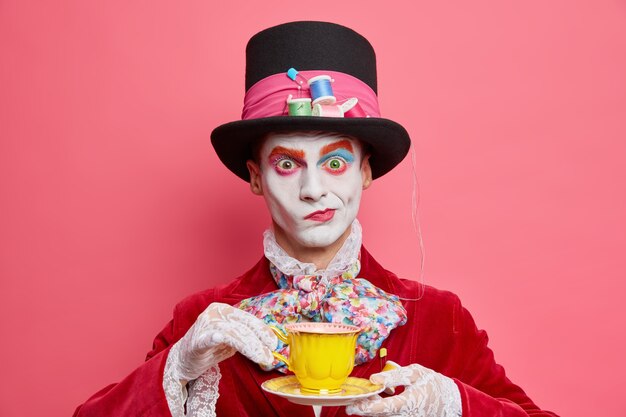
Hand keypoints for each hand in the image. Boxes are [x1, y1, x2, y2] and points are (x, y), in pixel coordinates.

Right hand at [168, 302, 277, 382]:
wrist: (181, 360)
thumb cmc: (209, 349)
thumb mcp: (231, 340)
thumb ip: (246, 337)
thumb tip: (269, 343)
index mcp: (225, 310)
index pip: (248, 318)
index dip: (263, 330)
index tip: (274, 343)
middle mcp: (215, 313)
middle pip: (243, 326)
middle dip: (259, 341)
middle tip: (270, 355)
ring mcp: (205, 324)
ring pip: (233, 333)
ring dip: (250, 347)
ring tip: (262, 358)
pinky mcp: (197, 340)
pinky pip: (212, 338)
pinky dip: (221, 338)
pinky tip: (230, 345)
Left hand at [346, 363, 461, 416]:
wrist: (451, 400)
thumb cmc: (433, 384)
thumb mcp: (415, 374)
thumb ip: (394, 376)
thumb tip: (374, 379)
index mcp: (406, 404)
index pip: (381, 409)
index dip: (364, 408)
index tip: (350, 406)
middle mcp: (404, 416)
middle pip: (378, 414)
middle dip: (364, 407)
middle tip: (352, 398)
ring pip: (382, 415)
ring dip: (372, 406)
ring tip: (366, 394)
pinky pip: (389, 415)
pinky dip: (381, 407)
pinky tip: (382, 394)